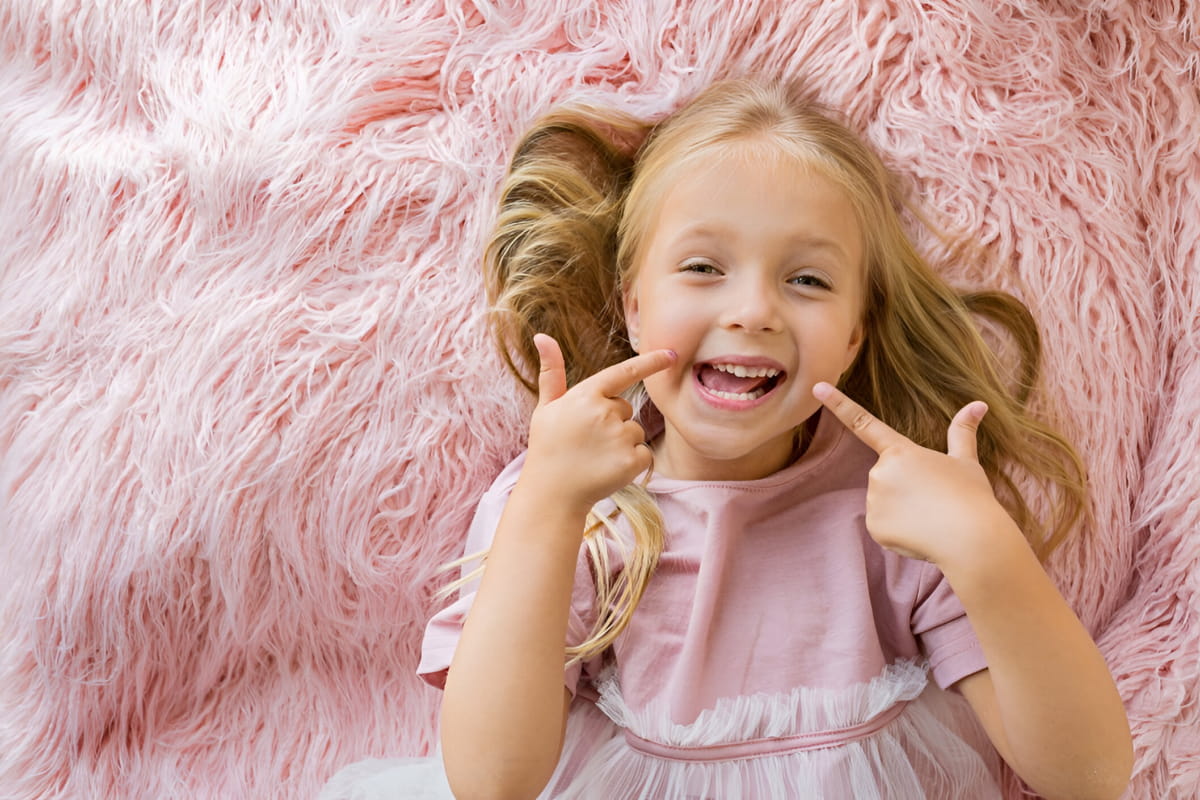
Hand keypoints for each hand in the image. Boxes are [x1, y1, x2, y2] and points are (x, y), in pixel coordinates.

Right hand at [522, 334, 675, 514]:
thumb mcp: (546, 408)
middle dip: (612, 421)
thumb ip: (551, 372)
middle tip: (587, 440)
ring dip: (622, 443)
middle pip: (625, 408)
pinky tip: (609, 469)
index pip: (624, 373)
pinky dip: (632, 462)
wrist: (551, 494)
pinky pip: (644, 454)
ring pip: (635, 431)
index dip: (650, 362)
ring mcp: (619, 437)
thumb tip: (542, 336)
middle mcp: (604, 412)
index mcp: (585, 395)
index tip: (672, 354)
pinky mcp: (631, 461)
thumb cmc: (547, 447)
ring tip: (595, 456)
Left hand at [813, 382, 1018, 564]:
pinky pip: (883, 525)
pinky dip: (899, 531)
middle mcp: (880, 471)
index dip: (839, 404)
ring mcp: (874, 499)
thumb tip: (979, 404)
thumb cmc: (971, 497)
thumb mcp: (966, 462)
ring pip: (884, 502)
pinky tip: (920, 533)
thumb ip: (962, 432)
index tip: (817, 388)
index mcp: (901, 451)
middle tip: (933, 499)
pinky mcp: (874, 526)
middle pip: (885, 476)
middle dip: (904, 486)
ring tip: (929, 517)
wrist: (971, 539)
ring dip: (902, 509)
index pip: (863, 423)